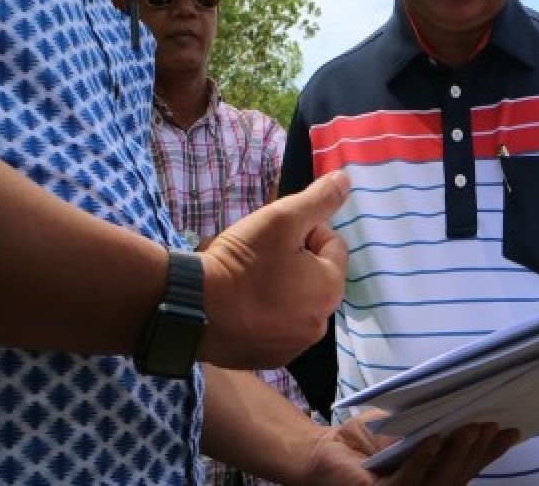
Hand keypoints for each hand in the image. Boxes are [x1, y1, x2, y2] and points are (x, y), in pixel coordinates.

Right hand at [198, 170, 349, 368]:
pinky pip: (275, 327)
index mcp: (330, 288)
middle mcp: (320, 323)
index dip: (306, 231)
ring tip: (247, 279)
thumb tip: (346, 180)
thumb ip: (319, 199)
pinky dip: (265, 314)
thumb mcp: (282, 219)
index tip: (275, 235)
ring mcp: (294, 346)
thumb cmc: (242, 261)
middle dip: (294, 261)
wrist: (192, 309)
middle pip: (315, 276)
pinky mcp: (268, 359)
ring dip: (280, 288)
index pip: (332, 244)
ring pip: (295, 302)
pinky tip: (241, 305)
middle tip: (259, 255)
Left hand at [300, 413, 520, 485]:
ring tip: (469, 428)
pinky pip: (407, 481)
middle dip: (478, 452)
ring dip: (456, 455)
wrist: (321, 451)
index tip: (512, 431)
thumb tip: (466, 401)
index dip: (490, 453)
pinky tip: (432, 439)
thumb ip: (432, 423)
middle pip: (459, 477)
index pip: (467, 467)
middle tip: (492, 425)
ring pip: (439, 482)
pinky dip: (421, 459)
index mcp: (431, 478)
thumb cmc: (363, 440)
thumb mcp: (406, 426)